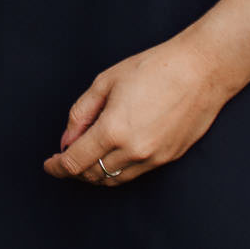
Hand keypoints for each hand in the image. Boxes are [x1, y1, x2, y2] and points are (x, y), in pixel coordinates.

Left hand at [42, 35, 235, 187]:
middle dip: (73, 170)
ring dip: (95, 173)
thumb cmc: (152, 69)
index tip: (48, 164)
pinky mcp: (168, 158)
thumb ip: (80, 114)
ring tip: (85, 157)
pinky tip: (111, 154)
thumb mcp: (104, 83)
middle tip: (63, 158)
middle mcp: (134, 151)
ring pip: (114, 179)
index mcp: (113, 130)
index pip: (75, 162)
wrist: (200, 71)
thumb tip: (66, 141)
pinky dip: (117, 169)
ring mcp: (154, 158)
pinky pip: (135, 173)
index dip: (57, 167)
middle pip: (93, 175)